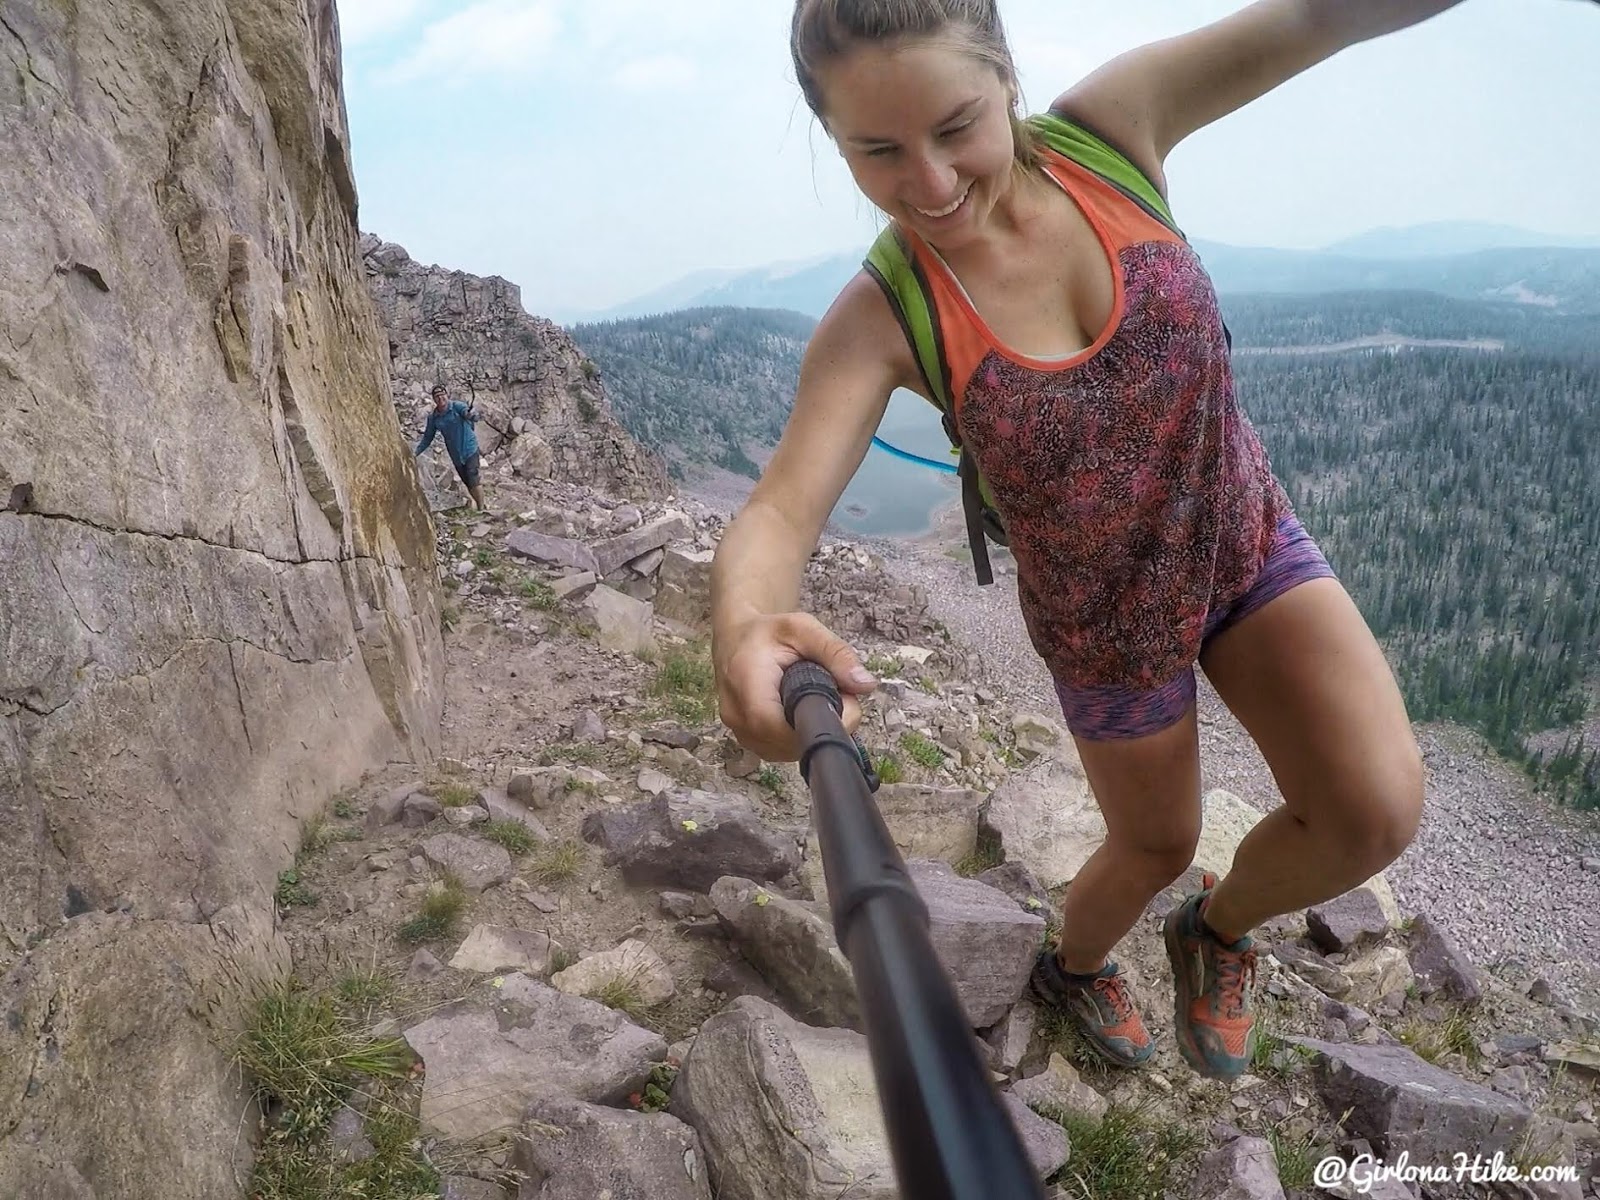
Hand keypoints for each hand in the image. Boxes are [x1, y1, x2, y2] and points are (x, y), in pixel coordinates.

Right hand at [714, 611, 876, 761]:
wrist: (736, 640)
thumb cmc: (768, 633)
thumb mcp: (804, 628)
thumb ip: (835, 653)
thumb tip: (865, 685)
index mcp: (745, 683)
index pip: (778, 725)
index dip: (818, 723)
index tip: (844, 704)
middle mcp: (736, 715)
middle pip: (787, 742)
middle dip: (822, 725)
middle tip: (839, 696)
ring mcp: (740, 732)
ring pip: (786, 750)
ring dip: (811, 732)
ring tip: (818, 699)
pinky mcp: (749, 741)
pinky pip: (780, 750)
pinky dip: (799, 736)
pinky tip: (802, 712)